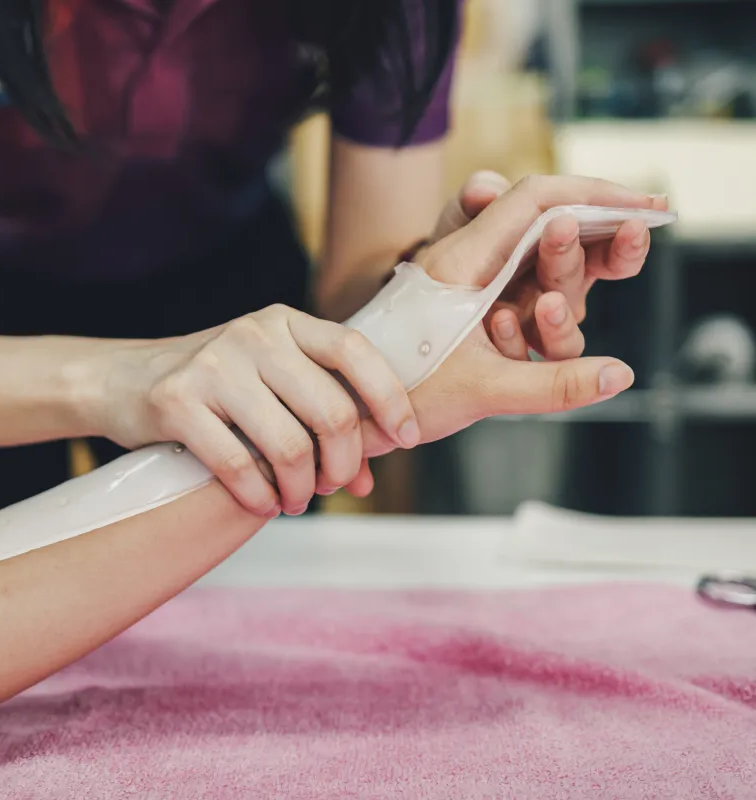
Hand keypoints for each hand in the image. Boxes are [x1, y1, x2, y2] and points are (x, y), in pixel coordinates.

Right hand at [90, 306, 419, 516]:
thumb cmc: (217, 388)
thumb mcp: (271, 383)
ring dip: (301, 489)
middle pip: (331, 411)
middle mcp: (255, 335)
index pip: (355, 351)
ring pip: (289, 446)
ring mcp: (214, 365)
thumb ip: (319, 418)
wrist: (125, 380)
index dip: (390, 398)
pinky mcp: (177, 402)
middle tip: (332, 485)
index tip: (408, 439)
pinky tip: (263, 505)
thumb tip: (365, 482)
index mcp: (286, 323)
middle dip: (343, 463)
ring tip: (295, 500)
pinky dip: (259, 498)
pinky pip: (239, 466)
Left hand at [358, 175, 666, 460]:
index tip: (645, 206)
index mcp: (464, 262)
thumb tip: (620, 375)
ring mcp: (472, 284)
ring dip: (568, 284)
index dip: (595, 195)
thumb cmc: (398, 394)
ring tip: (548, 317)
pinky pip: (525, 297)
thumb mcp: (482, 390)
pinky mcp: (476, 308)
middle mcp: (469, 263)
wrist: (349, 409)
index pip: (537, 200)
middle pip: (546, 225)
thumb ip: (554, 384)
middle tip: (637, 238)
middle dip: (595, 235)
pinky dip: (548, 316)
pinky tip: (533, 331)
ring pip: (540, 265)